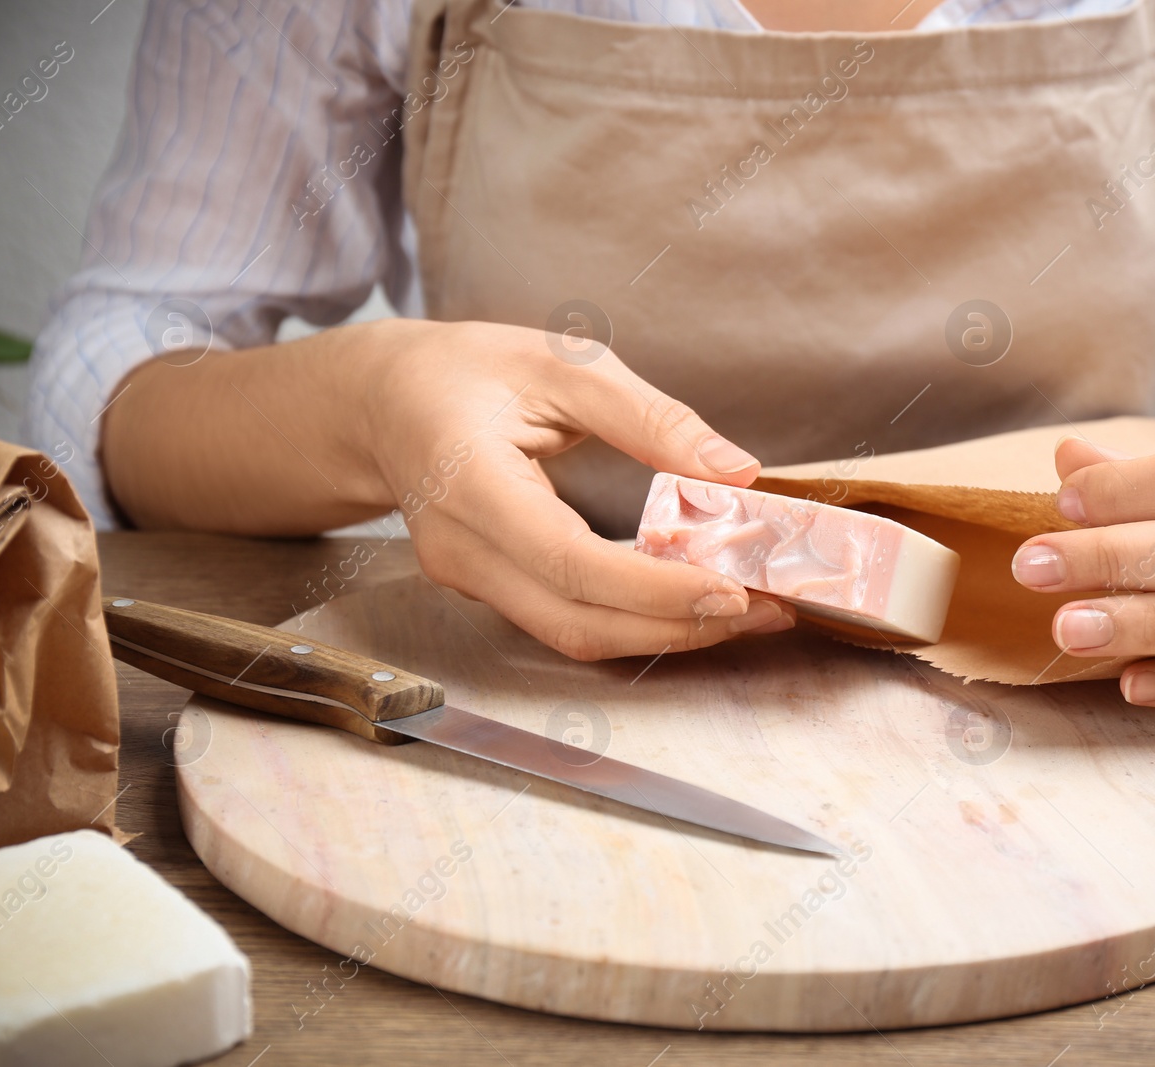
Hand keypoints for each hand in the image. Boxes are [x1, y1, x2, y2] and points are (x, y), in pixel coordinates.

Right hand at [104, 317, 794, 660]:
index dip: (656, 589)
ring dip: (669, 632)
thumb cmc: (467, 371)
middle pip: (579, 621)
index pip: (569, 561)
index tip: (737, 588)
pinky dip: (639, 620)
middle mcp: (461, 550)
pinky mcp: (491, 591)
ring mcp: (469, 580)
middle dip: (681, 626)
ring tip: (754, 609)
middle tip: (772, 606)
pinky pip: (569, 622)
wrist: (381, 403)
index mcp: (468, 482)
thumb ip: (651, 418)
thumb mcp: (562, 363)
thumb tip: (738, 472)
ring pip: (576, 636)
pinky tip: (696, 598)